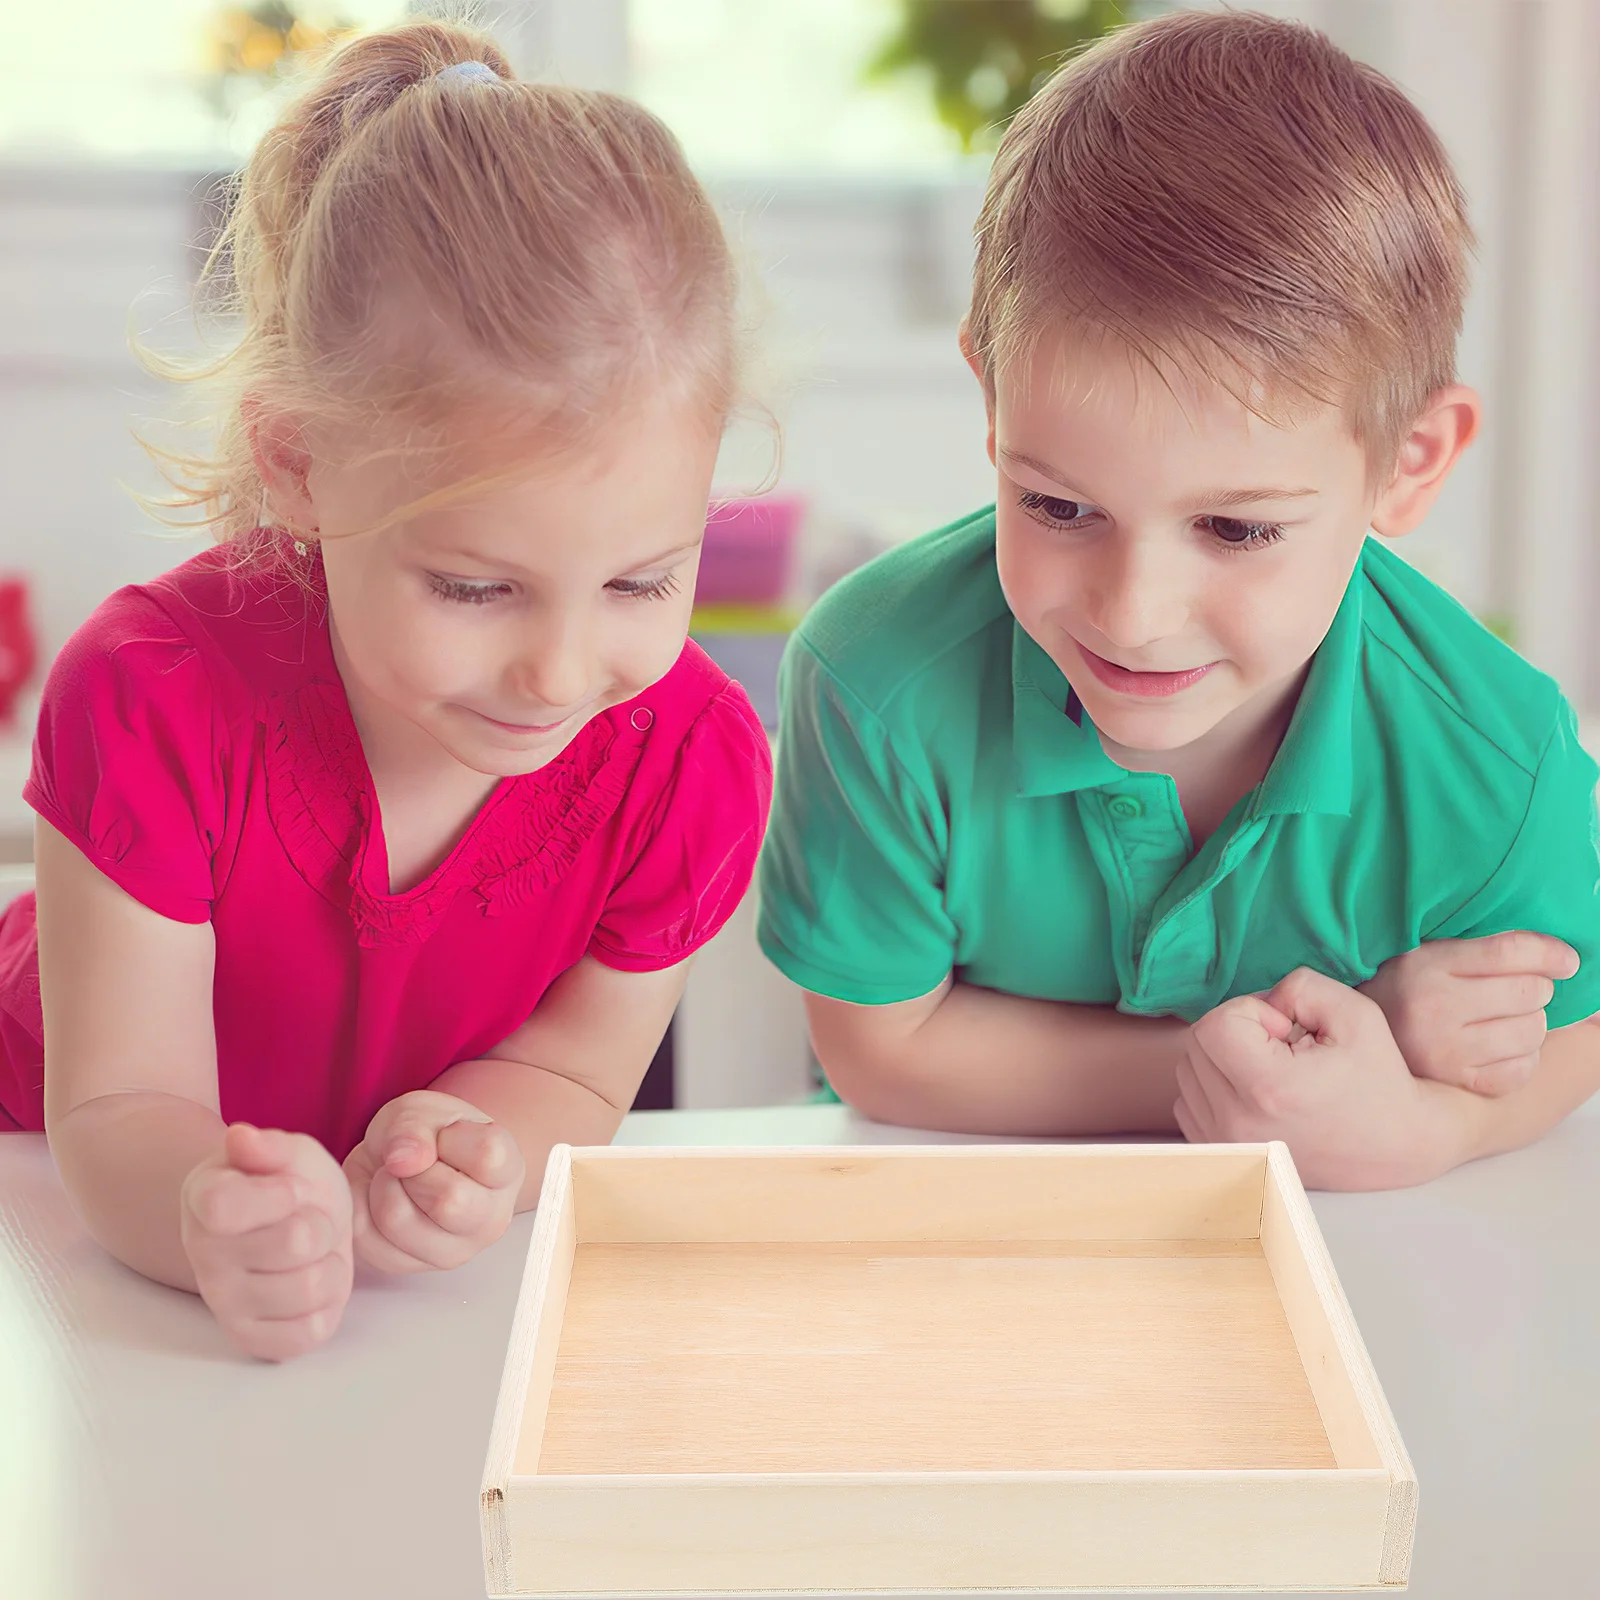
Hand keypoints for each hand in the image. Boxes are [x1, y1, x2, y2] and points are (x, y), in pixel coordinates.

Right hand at [180, 1123, 353, 1361]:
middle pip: (296, 1243)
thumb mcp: (287, 1153)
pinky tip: (311, 1281)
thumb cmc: (287, 1183)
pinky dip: (328, 1304)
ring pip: (311, 1287)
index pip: (225, 1207)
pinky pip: (312, 1330)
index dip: (279, 1195)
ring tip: (313, 1252)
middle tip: (308, 1220)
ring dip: (329, 1263)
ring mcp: (224, 1303)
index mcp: (204, 1199)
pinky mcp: (252, 1339)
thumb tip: (240, 1137)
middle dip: (321, 1224)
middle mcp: (203, 1255)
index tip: (292, 1189)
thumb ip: (267, 1147)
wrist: (290, 1225)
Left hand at [342, 1090, 523, 1274]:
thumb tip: (404, 1160)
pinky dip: (361, 1204)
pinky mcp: (408, 1265)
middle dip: (414, 1169)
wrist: (405, 1162)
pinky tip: (380, 1195)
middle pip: (448, 1201)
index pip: (488, 1156)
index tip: (446, 1135)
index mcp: (508, 1171)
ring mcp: (453, 1251)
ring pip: (398, 1220)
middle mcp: (490, 1219)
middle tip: (414, 1160)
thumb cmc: (428, 1136)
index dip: (452, 1137)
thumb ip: (415, 1127)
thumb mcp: (423, 1110)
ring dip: (382, 1185)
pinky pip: (366, 1236)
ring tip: (395, 1176)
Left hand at [1175, 968, 1454, 1189]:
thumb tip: (1262, 1001)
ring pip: (1188, 1070)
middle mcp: (1238, 1121)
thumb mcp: (1355, 1014)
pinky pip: (1187, 1100)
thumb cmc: (1377, 1078)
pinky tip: (1253, 1090)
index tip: (1285, 1028)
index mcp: (1269, 1087)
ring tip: (1271, 1068)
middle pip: (1196, 1044)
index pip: (1214, 1024)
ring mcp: (1225, 1142)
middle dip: (1235, 1029)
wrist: (1394, 1145)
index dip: (1249, 1011)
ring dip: (1222, 1056)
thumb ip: (1300, 987)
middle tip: (1281, 1044)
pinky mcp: (1220, 1153)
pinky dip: (1212, 1085)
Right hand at [1360, 932, 1577, 1096]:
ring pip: (1532, 1031)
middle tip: (1514, 992)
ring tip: (1505, 1020)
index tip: (1566, 960)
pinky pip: (1521, 1070)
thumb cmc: (1403, 990)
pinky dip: (1522, 1059)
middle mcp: (1433, 1007)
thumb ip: (1484, 949)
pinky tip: (1501, 1048)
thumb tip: (1563, 960)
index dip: (1550, 953)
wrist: (1353, 1040)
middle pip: (1530, 991)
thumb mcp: (1428, 955)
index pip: (1510, 951)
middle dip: (1535, 989)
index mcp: (1425, 965)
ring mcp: (1444, 1050)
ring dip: (1531, 1024)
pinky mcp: (1454, 1082)